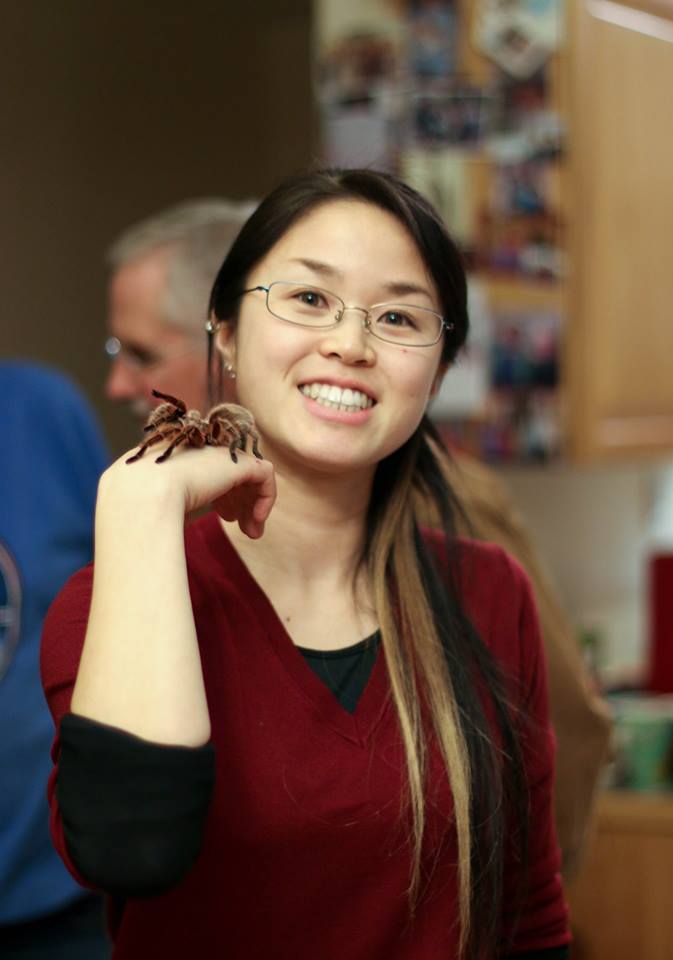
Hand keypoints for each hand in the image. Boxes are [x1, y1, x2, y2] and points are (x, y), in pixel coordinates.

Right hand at [100, 444, 276, 538]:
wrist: (141, 497)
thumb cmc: (140, 512)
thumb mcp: (156, 509)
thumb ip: (169, 510)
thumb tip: (168, 533)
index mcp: (182, 457)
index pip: (213, 469)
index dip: (223, 494)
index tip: (225, 517)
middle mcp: (203, 450)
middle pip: (234, 471)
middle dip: (243, 501)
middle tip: (246, 530)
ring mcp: (219, 453)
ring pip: (250, 474)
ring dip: (254, 505)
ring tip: (253, 533)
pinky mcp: (238, 462)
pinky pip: (265, 474)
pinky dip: (266, 497)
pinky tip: (255, 520)